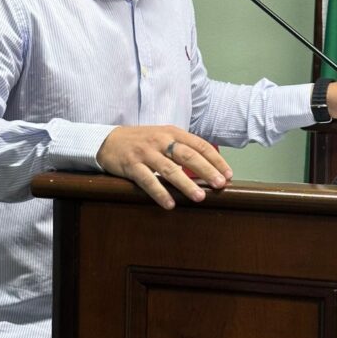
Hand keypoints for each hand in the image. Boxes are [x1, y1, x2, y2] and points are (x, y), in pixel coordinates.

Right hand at [96, 126, 232, 209]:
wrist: (108, 140)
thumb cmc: (142, 142)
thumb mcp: (164, 138)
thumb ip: (183, 149)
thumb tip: (209, 169)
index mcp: (172, 132)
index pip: (199, 145)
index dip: (216, 160)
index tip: (228, 174)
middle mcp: (160, 140)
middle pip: (188, 155)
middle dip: (207, 171)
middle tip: (221, 184)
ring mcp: (145, 153)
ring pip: (169, 169)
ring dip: (186, 184)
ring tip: (200, 197)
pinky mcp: (131, 165)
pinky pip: (147, 180)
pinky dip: (160, 193)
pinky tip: (170, 204)